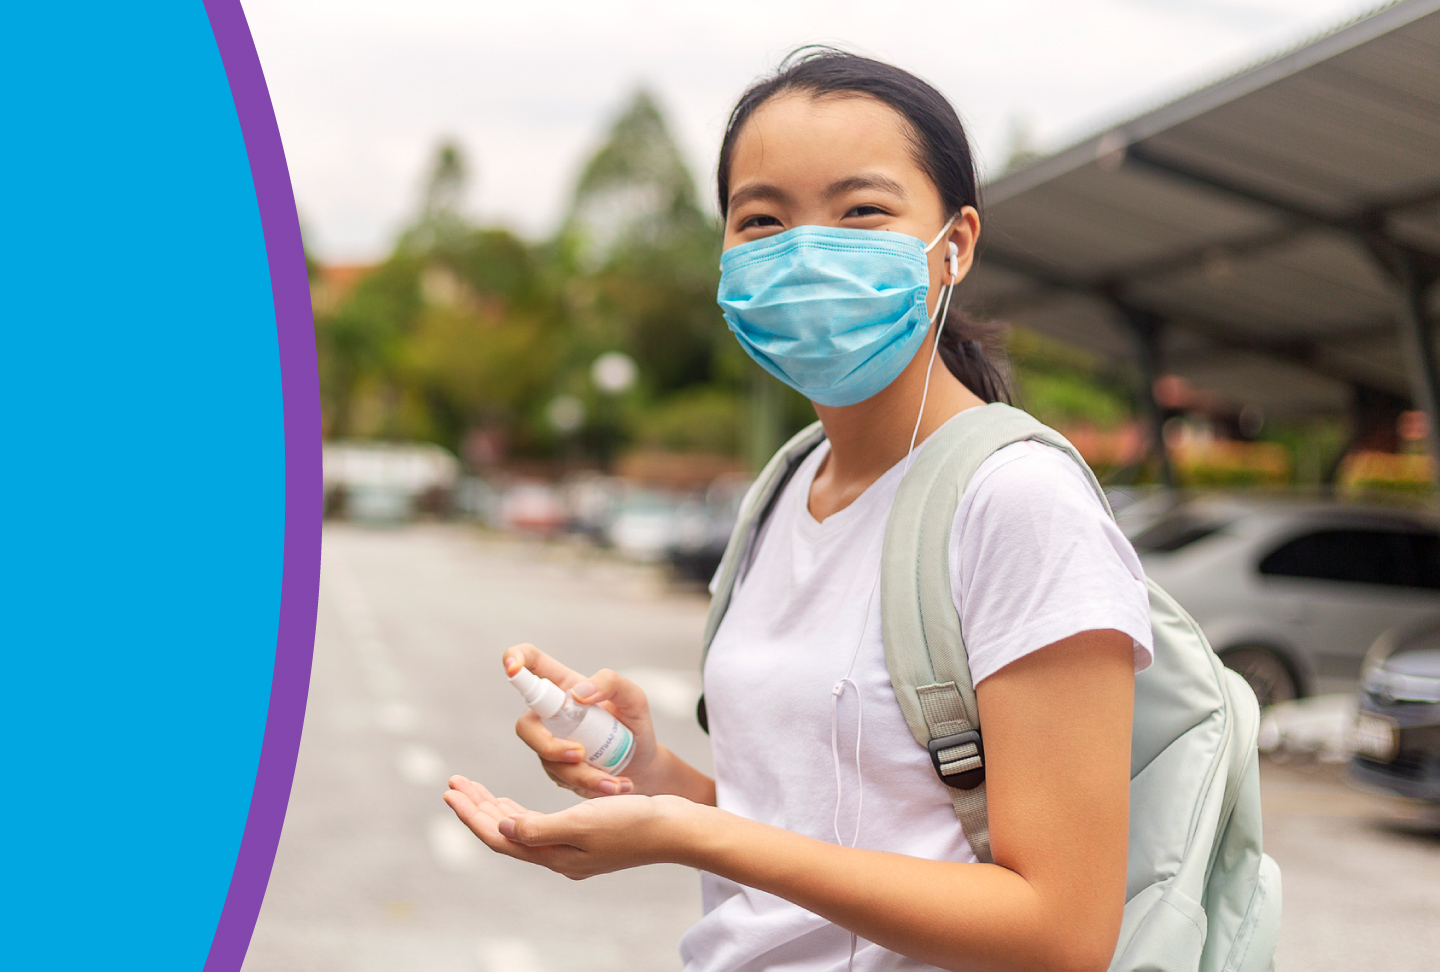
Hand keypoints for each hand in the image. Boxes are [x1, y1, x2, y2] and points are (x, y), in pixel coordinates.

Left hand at [443, 775, 695, 879]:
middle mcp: (559, 855)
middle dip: (478, 808)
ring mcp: (572, 848)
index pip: (500, 837)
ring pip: (521, 829)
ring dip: (495, 808)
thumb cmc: (634, 822)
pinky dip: (520, 811)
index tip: (451, 790)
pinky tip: (513, 804)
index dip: (472, 814)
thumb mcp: (583, 822)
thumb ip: (539, 828)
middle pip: (505, 833)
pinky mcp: (586, 836)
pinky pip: (540, 825)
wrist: (676, 829)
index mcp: (555, 855)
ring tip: (474, 790)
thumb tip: (503, 830)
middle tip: (455, 783)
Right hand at [504, 643, 661, 798]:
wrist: (642, 765)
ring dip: (581, 773)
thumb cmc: (633, 724)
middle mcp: (550, 713)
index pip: (532, 664)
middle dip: (548, 745)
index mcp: (564, 686)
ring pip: (547, 759)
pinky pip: (563, 779)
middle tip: (579, 754)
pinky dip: (591, 784)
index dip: (514, 658)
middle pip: (525, 726)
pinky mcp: (556, 769)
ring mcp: (550, 742)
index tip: (512, 668)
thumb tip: (578, 694)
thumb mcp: (633, 698)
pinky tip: (616, 786)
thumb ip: (611, 683)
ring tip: (614, 781)